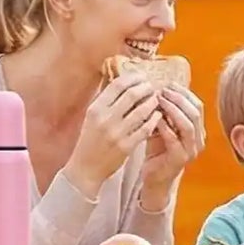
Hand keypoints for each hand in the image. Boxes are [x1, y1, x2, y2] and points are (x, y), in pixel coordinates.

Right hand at [64, 77, 162, 196]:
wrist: (85, 168)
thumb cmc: (90, 140)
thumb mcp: (91, 117)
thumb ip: (104, 100)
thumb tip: (119, 79)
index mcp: (95, 108)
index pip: (117, 85)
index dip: (133, 77)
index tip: (142, 76)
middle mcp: (105, 119)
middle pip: (132, 94)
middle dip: (146, 87)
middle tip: (152, 86)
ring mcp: (116, 133)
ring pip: (142, 110)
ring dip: (152, 102)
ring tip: (156, 99)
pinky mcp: (126, 146)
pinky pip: (145, 128)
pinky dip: (154, 119)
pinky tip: (158, 115)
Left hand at [141, 87, 205, 206]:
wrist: (154, 178)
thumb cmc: (157, 150)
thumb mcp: (163, 127)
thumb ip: (165, 112)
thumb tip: (158, 88)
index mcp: (198, 130)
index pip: (197, 105)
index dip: (184, 93)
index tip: (168, 84)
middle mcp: (198, 140)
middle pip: (195, 112)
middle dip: (178, 98)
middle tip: (162, 90)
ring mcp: (191, 151)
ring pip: (188, 125)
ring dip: (173, 110)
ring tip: (159, 100)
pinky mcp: (179, 160)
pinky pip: (174, 139)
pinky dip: (164, 127)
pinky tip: (154, 119)